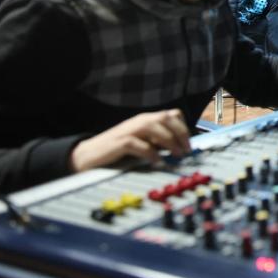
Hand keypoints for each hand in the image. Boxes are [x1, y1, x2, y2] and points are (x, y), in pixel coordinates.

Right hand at [69, 109, 190, 171]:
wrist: (88, 155)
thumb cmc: (117, 150)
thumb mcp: (142, 142)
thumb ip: (158, 141)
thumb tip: (179, 148)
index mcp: (146, 120)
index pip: (172, 114)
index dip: (184, 127)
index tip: (189, 144)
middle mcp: (139, 121)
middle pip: (166, 118)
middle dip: (180, 133)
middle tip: (186, 150)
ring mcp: (128, 130)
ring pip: (154, 127)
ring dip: (169, 141)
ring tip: (176, 155)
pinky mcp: (119, 142)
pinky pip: (139, 144)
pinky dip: (151, 154)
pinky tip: (158, 162)